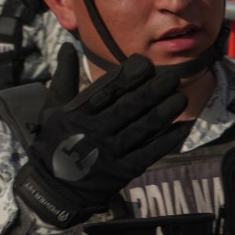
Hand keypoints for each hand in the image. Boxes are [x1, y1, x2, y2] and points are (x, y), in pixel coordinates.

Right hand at [12, 46, 188, 227]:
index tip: (145, 63)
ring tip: (180, 97)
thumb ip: (64, 77)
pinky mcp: (123, 171)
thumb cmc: (54, 143)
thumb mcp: (52, 109)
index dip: (128, 76)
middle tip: (173, 77)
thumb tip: (68, 45)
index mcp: (77, 114)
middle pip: (130, 106)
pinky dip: (167, 140)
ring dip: (165, 112)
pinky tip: (182, 127)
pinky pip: (150, 152)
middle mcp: (94, 132)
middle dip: (154, 90)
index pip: (106, 90)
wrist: (53, 189)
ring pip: (143, 128)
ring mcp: (110, 153)